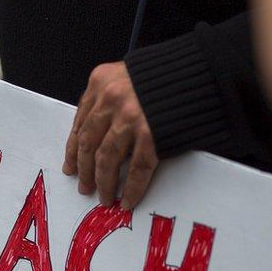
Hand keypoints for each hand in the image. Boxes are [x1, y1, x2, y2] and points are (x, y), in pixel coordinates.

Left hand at [63, 62, 158, 210]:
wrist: (201, 70)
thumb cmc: (166, 74)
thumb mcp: (126, 75)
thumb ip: (109, 99)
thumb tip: (97, 133)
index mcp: (100, 82)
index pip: (80, 122)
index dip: (74, 149)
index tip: (71, 165)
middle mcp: (111, 99)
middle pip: (89, 144)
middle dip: (85, 170)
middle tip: (84, 187)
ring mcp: (130, 118)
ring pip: (107, 160)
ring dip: (104, 183)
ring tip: (104, 197)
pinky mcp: (152, 135)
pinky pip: (137, 169)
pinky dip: (132, 188)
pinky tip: (128, 200)